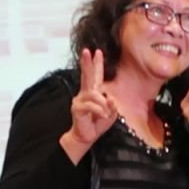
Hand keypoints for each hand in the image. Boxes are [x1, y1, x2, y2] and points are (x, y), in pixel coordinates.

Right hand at [60, 48, 116, 163]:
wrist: (86, 136)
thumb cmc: (97, 123)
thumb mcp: (110, 114)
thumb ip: (112, 105)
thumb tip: (110, 99)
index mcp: (94, 92)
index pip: (96, 75)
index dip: (97, 63)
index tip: (97, 52)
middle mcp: (85, 93)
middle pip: (87, 75)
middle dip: (87, 63)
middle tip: (86, 51)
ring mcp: (80, 99)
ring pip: (94, 95)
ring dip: (103, 104)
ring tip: (106, 113)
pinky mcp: (77, 108)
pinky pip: (91, 106)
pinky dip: (99, 111)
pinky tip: (102, 116)